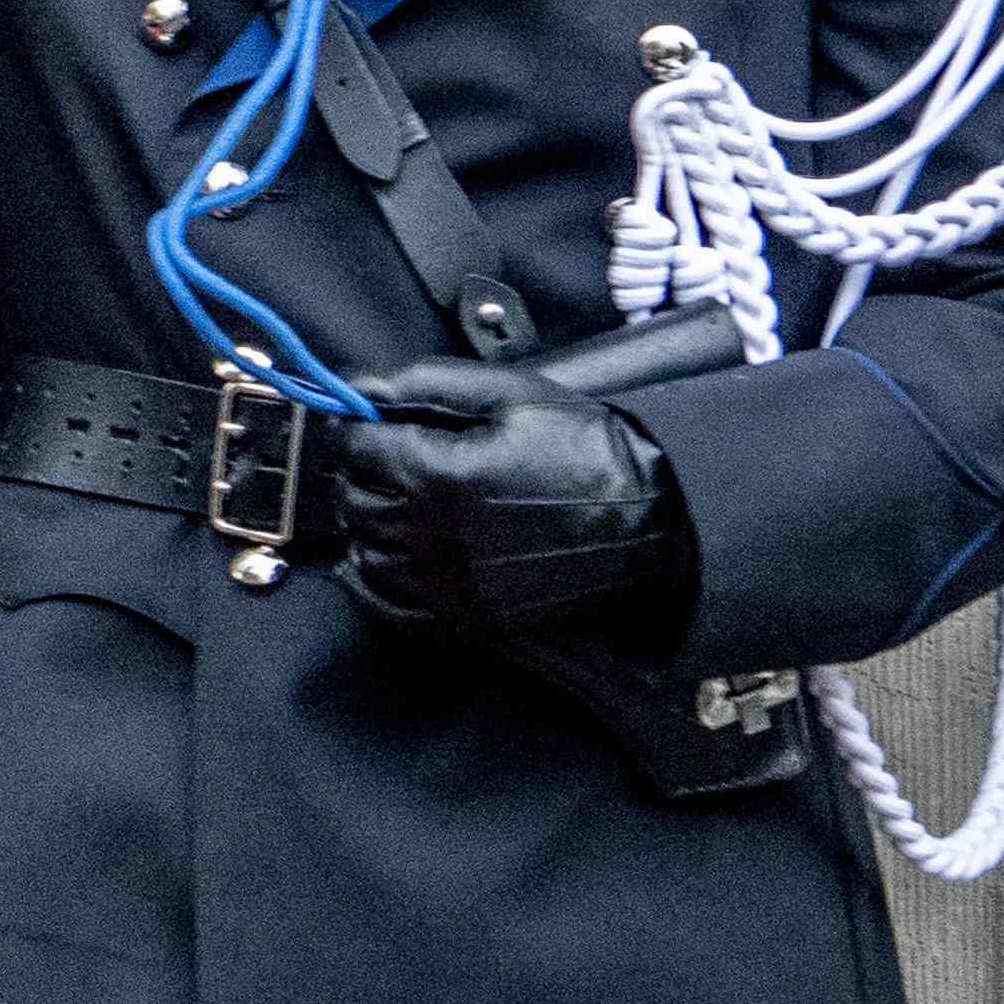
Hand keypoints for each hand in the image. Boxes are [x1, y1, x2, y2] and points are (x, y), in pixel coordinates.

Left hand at [333, 352, 694, 637]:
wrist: (650, 523)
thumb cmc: (586, 450)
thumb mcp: (511, 396)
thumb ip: (426, 385)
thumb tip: (363, 387)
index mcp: (434, 474)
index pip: (353, 448)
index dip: (354, 428)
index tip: (366, 422)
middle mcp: (428, 535)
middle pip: (354, 499)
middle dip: (363, 472)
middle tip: (388, 457)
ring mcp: (445, 584)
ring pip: (365, 549)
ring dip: (370, 521)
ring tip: (399, 501)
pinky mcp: (465, 618)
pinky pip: (386, 604)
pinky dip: (374, 578)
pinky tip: (390, 554)